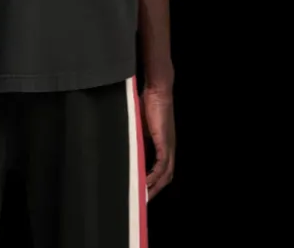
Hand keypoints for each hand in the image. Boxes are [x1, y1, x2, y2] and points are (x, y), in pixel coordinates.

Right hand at [142, 87, 175, 201]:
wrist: (157, 91)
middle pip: (165, 177)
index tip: (141, 191)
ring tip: (143, 197)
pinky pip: (161, 165)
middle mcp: (169, 149)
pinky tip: (146, 183)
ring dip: (155, 187)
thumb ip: (136, 137)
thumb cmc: (148, 103)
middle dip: (154, 191)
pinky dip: (154, 176)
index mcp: (163, 145)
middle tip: (142, 202)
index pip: (161, 170)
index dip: (153, 182)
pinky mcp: (164, 143)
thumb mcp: (140, 125)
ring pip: (165, 174)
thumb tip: (124, 145)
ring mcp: (168, 147)